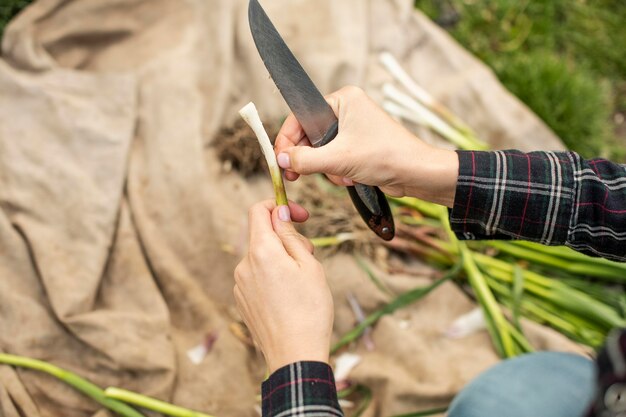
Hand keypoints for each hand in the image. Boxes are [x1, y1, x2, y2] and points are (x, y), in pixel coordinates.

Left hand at [234, 201, 333, 372]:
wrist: (295, 355)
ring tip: (301, 282)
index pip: (258, 211)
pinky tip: (289, 297)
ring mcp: (240, 284)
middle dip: (286, 237)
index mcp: (261, 251)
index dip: (279, 206)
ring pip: (261, 257)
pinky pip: (257, 276)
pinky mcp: (242, 300)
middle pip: (263, 235)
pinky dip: (272, 276)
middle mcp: (243, 265)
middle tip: (310, 256)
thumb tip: (279, 214)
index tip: (300, 216)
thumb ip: (291, 235)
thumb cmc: (309, 309)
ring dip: (281, 258)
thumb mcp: (309, 265)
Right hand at [274, 86, 458, 206]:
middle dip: (309, 158)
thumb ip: (306, 160)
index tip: (280, 159)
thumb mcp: (339, 159)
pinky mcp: (358, 146)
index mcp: (343, 100)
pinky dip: (338, 172)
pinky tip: (351, 179)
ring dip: (327, 168)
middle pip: (309, 135)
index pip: (301, 116)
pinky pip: (334, 159)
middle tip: (295, 176)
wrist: (416, 174)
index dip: (287, 139)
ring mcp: (353, 129)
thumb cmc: (385, 156)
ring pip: (321, 151)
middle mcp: (347, 110)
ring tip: (342, 176)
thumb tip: (281, 160)